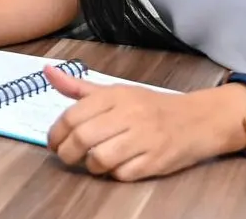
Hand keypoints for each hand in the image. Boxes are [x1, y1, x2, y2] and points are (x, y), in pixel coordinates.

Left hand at [44, 70, 245, 180]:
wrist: (198, 120)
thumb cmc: (151, 107)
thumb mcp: (116, 92)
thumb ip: (79, 88)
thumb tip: (47, 72)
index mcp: (116, 95)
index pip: (73, 114)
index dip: (56, 132)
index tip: (53, 142)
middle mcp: (129, 114)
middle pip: (82, 138)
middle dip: (66, 152)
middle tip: (66, 156)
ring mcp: (144, 138)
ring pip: (100, 158)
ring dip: (89, 165)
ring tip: (92, 161)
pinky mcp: (156, 161)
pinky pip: (122, 174)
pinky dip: (113, 174)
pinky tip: (116, 166)